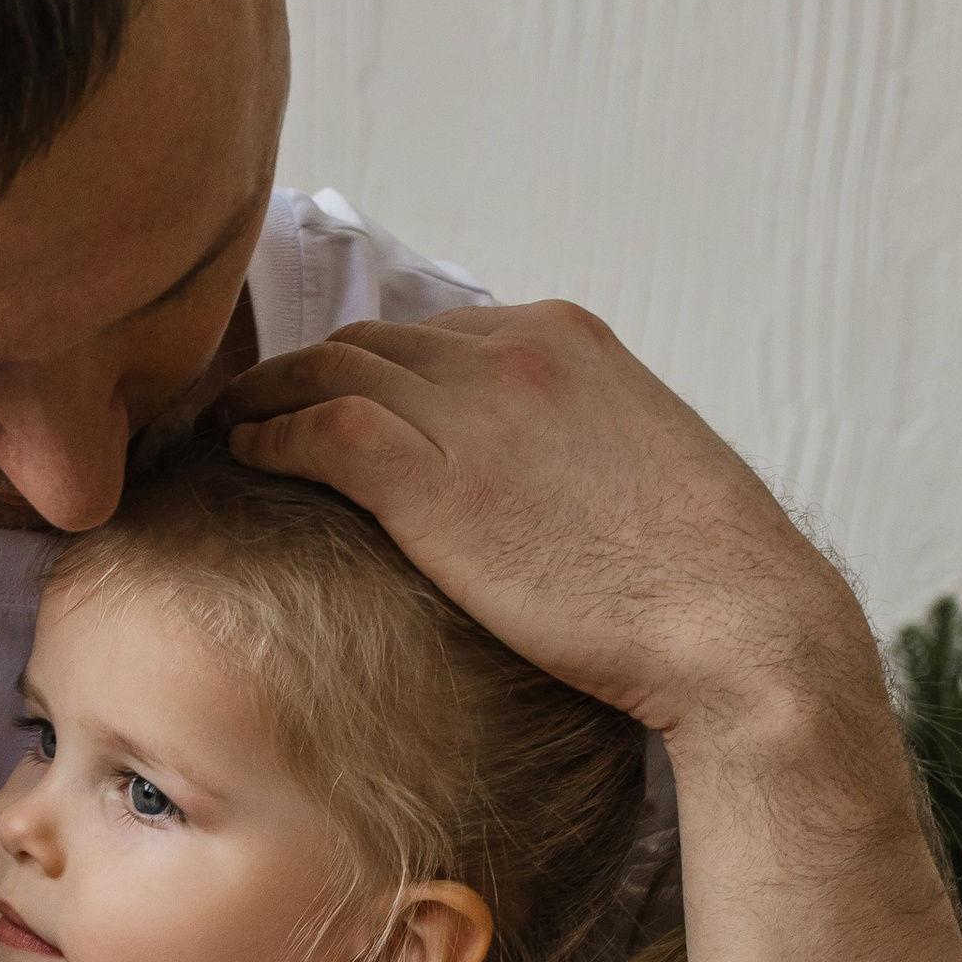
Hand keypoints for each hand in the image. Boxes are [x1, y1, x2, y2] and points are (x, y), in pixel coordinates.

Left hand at [223, 303, 875, 746]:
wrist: (739, 628)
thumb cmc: (697, 586)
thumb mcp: (630, 477)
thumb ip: (559, 452)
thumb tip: (515, 493)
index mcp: (566, 339)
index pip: (431, 333)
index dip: (366, 369)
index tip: (324, 403)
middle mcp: (515, 349)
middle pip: (369, 341)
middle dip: (302, 373)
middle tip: (247, 411)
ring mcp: (475, 406)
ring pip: (330, 369)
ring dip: (266, 396)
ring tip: (223, 430)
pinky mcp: (437, 477)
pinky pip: (319, 427)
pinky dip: (268, 434)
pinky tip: (241, 457)